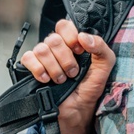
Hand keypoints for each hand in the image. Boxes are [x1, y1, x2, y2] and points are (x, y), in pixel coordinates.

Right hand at [21, 19, 115, 133]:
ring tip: (62, 80)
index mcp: (73, 41)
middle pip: (53, 39)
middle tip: (73, 72)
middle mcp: (57, 46)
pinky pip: (28, 58)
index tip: (80, 51)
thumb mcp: (105, 66)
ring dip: (54, 68)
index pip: (64, 25)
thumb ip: (101, 47)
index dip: (70, 36)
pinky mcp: (32, 68)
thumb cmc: (91, 86)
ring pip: (41, 49)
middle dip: (65, 59)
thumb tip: (83, 37)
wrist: (78, 109)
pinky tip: (46, 79)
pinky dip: (38, 69)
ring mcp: (44, 57)